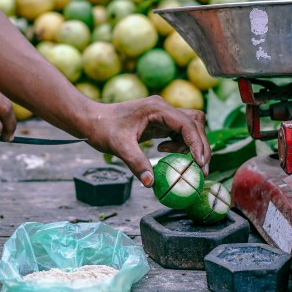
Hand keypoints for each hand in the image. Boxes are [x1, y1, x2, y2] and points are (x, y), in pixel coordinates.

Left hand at [81, 97, 209, 187]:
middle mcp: (163, 109)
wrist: (91, 120)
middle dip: (200, 146)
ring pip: (190, 127)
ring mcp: (162, 114)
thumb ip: (136, 163)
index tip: (200, 163)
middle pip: (195, 123)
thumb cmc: (102, 128)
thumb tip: (150, 183)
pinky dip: (179, 145)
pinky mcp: (159, 122)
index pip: (187, 124)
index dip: (197, 143)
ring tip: (179, 161)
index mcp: (157, 109)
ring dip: (190, 145)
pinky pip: (179, 132)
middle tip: (200, 169)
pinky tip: (162, 151)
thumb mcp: (118, 146)